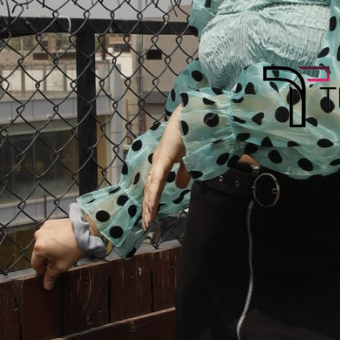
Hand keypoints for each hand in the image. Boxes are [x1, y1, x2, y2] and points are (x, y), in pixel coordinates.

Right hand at [31, 217, 84, 289]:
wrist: (85, 231)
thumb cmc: (74, 249)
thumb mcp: (62, 265)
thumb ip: (51, 276)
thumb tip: (46, 286)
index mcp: (39, 248)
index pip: (34, 263)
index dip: (40, 270)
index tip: (46, 272)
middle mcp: (38, 236)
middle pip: (37, 252)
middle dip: (44, 259)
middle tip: (54, 262)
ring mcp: (43, 228)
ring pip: (42, 243)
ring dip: (47, 249)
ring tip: (58, 252)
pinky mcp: (49, 222)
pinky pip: (46, 234)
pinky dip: (50, 239)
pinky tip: (60, 242)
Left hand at [142, 107, 185, 228]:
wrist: (193, 115)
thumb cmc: (191, 132)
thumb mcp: (188, 158)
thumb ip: (183, 172)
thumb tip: (179, 185)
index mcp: (162, 162)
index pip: (155, 185)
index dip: (152, 200)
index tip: (151, 216)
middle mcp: (158, 162)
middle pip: (149, 189)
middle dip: (147, 208)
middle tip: (146, 225)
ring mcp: (159, 159)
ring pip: (151, 187)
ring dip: (149, 205)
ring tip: (147, 220)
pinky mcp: (164, 157)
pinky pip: (158, 179)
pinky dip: (154, 193)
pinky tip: (151, 205)